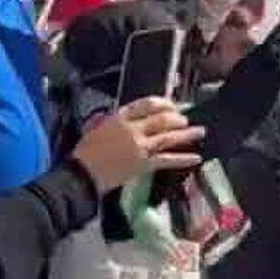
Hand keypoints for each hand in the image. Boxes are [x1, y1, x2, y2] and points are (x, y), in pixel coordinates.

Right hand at [70, 97, 204, 193]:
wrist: (79, 175)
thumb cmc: (84, 153)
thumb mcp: (94, 128)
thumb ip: (110, 119)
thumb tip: (121, 114)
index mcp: (119, 118)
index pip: (147, 103)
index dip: (164, 103)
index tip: (172, 106)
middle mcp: (132, 129)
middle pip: (162, 119)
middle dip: (177, 118)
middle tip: (185, 120)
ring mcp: (139, 147)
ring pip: (168, 137)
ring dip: (187, 134)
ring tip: (200, 131)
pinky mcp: (142, 164)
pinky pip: (167, 160)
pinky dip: (183, 159)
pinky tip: (196, 158)